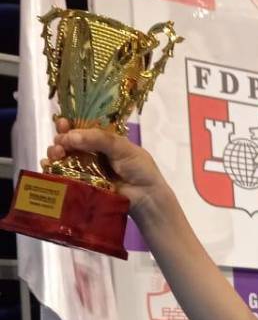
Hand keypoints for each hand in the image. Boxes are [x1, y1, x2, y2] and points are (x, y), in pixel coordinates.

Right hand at [44, 118, 168, 213]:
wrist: (146, 197)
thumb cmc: (140, 169)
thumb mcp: (123, 148)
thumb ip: (99, 139)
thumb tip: (71, 136)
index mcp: (103, 141)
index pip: (82, 129)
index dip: (70, 125)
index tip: (62, 123)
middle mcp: (92, 154)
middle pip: (69, 142)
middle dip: (60, 139)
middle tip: (60, 143)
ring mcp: (85, 169)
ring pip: (63, 157)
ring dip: (55, 152)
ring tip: (56, 154)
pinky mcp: (81, 185)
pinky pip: (62, 175)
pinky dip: (52, 169)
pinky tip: (48, 166)